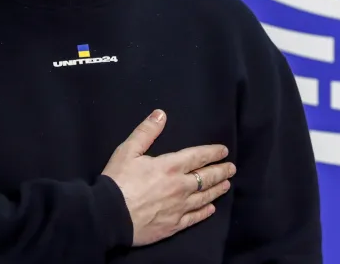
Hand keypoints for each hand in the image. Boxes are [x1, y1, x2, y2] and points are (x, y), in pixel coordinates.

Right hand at [101, 109, 235, 245]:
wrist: (108, 216)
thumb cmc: (117, 181)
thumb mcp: (128, 151)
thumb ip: (146, 132)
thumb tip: (161, 114)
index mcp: (171, 166)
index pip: (198, 156)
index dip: (213, 152)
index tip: (224, 151)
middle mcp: (180, 186)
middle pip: (207, 177)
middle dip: (221, 171)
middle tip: (231, 168)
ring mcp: (179, 207)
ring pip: (204, 197)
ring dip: (217, 190)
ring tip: (226, 185)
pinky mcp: (174, 225)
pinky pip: (194, 218)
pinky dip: (204, 212)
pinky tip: (211, 209)